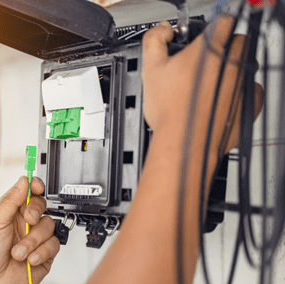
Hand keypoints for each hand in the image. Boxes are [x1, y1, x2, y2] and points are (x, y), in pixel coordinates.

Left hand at [0, 176, 59, 283]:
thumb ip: (10, 201)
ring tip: (18, 252)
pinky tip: (28, 260)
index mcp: (10, 211)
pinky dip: (41, 252)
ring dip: (33, 240)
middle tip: (28, 220)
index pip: (27, 192)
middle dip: (35, 211)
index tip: (37, 187)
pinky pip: (53, 245)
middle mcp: (24, 223)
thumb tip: (23, 180)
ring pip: (48, 226)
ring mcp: (35, 238)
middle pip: (41, 205)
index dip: (35, 186)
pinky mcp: (44, 254)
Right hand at [142, 15, 262, 151]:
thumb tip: (162, 31)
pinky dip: (242, 93)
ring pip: (247, 66)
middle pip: (238, 42)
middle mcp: (231, 63)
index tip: (207, 36)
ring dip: (234, 70)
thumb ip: (154, 40)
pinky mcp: (251, 103)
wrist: (184, 143)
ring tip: (212, 86)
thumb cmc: (169, 111)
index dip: (214, 27)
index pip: (223, 22)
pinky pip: (253, 90)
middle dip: (224, 49)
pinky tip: (224, 100)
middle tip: (206, 63)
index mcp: (208, 50)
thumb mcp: (150, 69)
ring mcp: (243, 83)